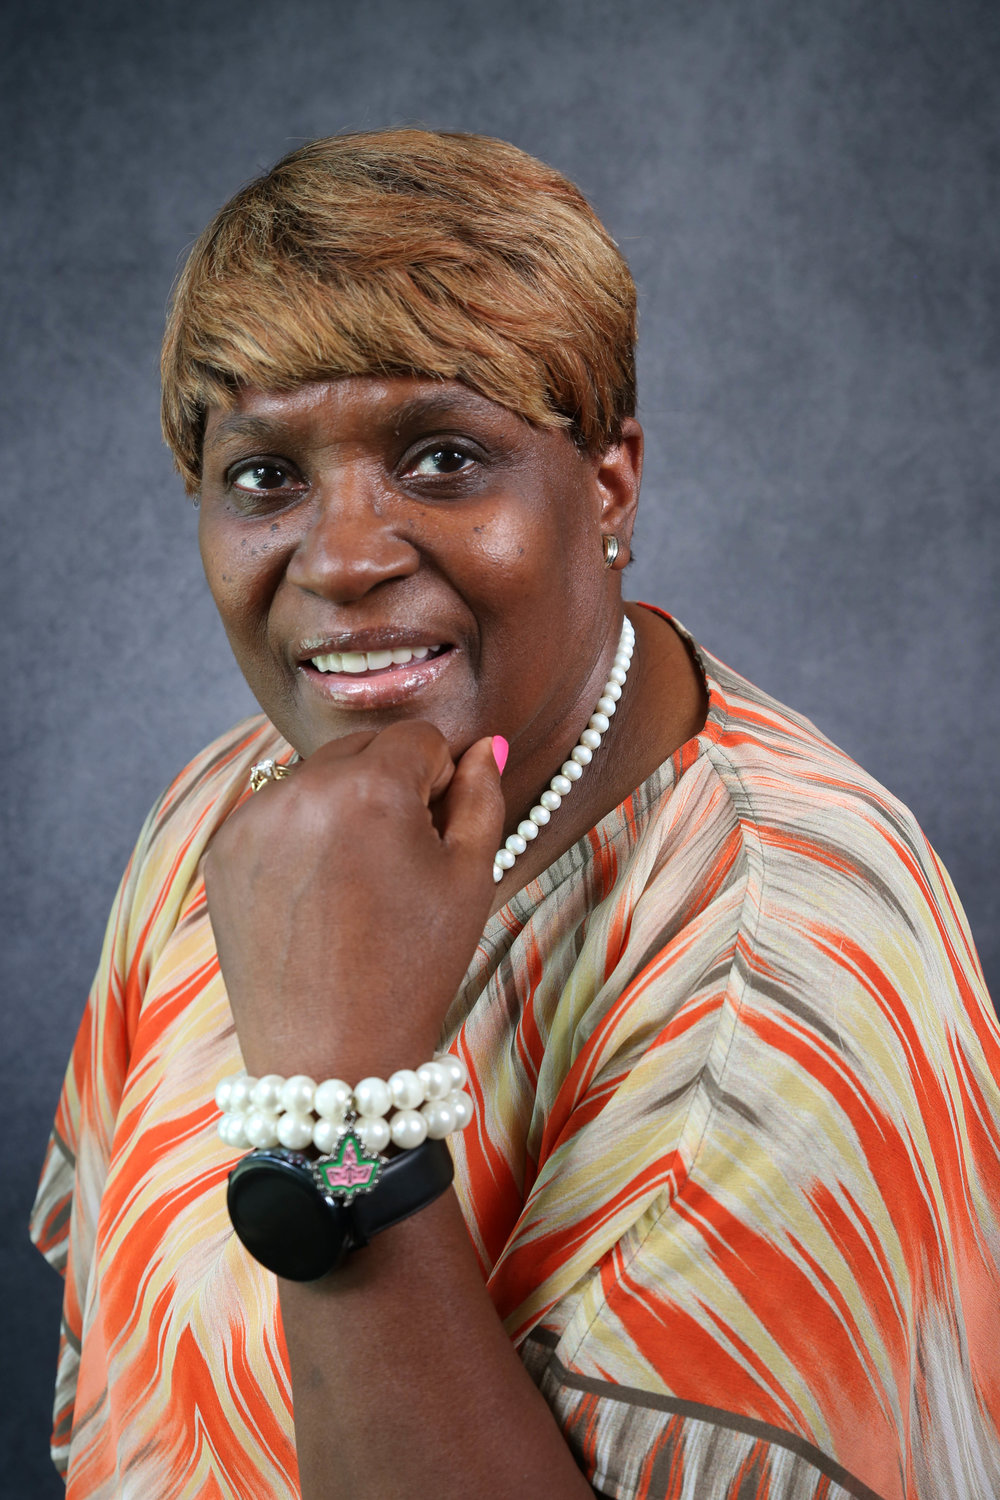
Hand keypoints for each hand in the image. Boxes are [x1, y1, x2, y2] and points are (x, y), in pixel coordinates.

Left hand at [203, 722, 504, 1079]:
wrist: (332, 1056)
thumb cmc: (413, 969)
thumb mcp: (470, 880)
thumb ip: (481, 797)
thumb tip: (482, 746)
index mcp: (371, 788)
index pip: (420, 737)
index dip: (441, 780)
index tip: (436, 833)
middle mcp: (303, 789)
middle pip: (363, 749)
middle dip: (389, 785)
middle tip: (398, 862)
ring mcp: (252, 821)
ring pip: (316, 778)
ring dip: (342, 806)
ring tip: (355, 883)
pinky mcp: (223, 853)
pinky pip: (274, 814)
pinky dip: (299, 836)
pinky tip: (317, 896)